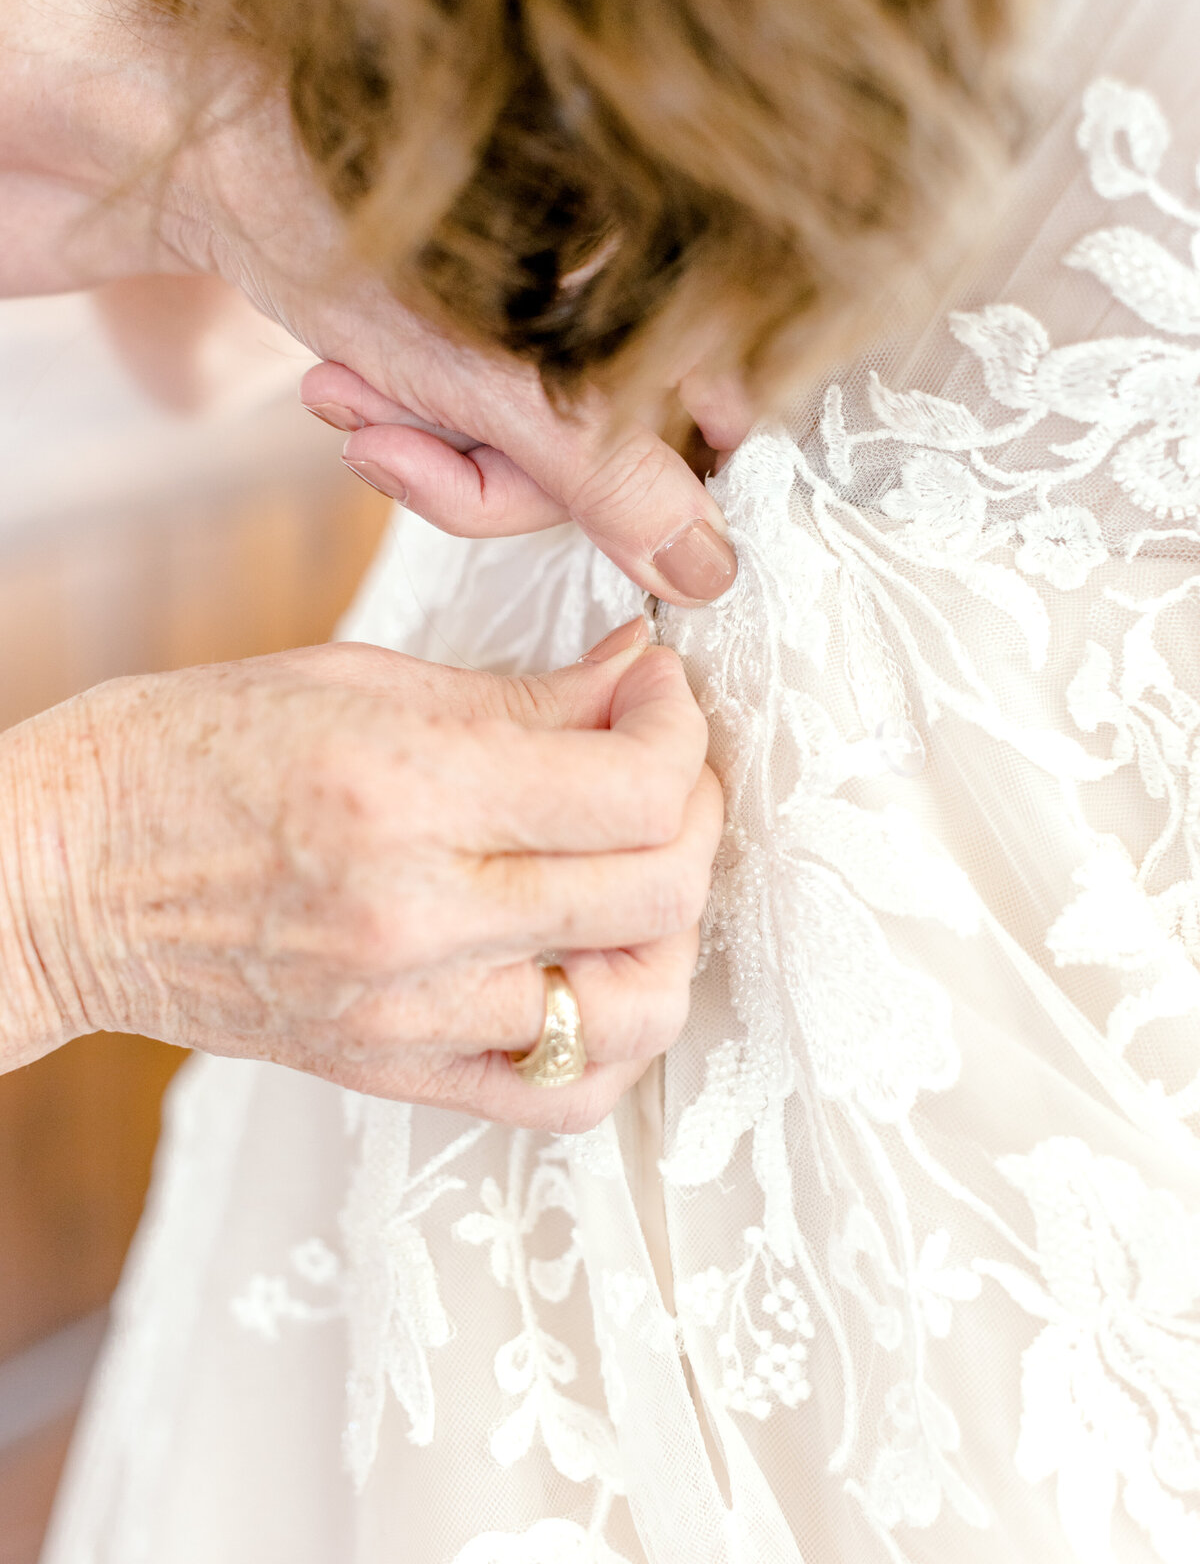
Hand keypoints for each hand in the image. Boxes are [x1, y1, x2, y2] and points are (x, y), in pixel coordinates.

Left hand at [0, 0, 746, 602]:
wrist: (197, 143)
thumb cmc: (347, 224)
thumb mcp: (494, 377)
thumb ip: (612, 477)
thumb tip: (713, 571)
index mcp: (672, 276)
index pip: (729, 425)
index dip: (644, 486)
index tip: (543, 488)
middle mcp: (635, 287)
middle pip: (618, 456)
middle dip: (486, 468)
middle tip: (382, 442)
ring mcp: (566, 304)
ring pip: (540, 448)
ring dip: (429, 446)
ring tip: (340, 388)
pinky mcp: (501, 321)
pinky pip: (489, 421)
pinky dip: (411, 420)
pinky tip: (342, 379)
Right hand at [0, 620, 721, 1128]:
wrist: (62, 876)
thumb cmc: (184, 753)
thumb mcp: (355, 682)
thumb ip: (519, 696)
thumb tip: (631, 678)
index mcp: (404, 791)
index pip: (631, 788)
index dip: (679, 728)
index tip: (657, 689)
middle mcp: (417, 917)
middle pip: (657, 890)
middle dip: (696, 803)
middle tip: (665, 755)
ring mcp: (410, 1014)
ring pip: (637, 1008)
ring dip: (675, 926)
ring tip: (643, 862)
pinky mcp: (396, 1072)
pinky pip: (562, 1095)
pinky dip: (617, 1035)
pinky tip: (600, 961)